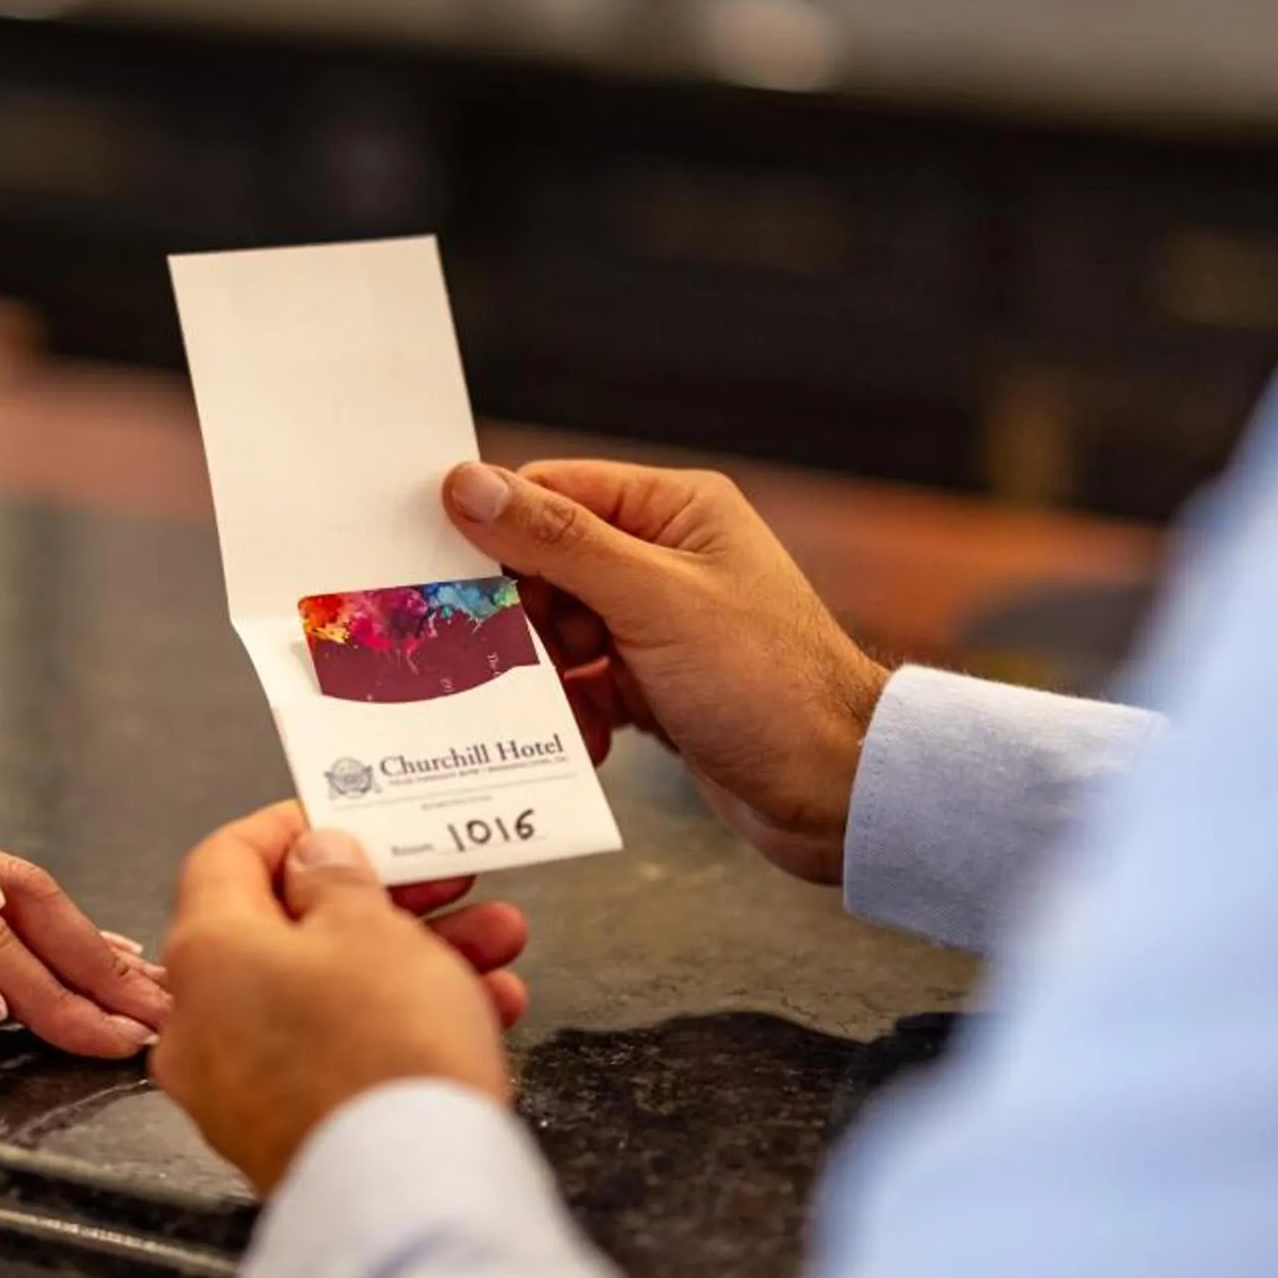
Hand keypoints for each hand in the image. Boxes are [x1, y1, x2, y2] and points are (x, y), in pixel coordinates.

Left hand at [151, 804, 527, 1196]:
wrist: (407, 1202)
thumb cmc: (384, 1044)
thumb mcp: (373, 930)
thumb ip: (338, 879)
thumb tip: (314, 859)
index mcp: (204, 954)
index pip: (227, 858)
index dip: (290, 829)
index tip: (350, 818)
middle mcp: (201, 1023)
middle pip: (291, 933)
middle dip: (387, 901)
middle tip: (453, 881)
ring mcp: (237, 1090)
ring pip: (326, 997)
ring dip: (414, 962)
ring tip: (500, 944)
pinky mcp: (282, 1138)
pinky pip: (336, 1058)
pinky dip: (398, 1027)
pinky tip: (488, 1012)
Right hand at [444, 460, 890, 885]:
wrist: (837, 792)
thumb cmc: (772, 685)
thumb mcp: (655, 601)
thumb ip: (559, 541)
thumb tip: (469, 485)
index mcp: (674, 509)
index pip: (552, 492)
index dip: (496, 530)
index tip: (441, 570)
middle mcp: (664, 557)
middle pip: (544, 566)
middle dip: (520, 619)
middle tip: (506, 658)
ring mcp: (658, 623)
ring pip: (555, 632)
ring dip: (546, 675)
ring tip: (564, 707)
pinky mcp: (653, 683)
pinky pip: (581, 686)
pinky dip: (574, 713)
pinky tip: (590, 739)